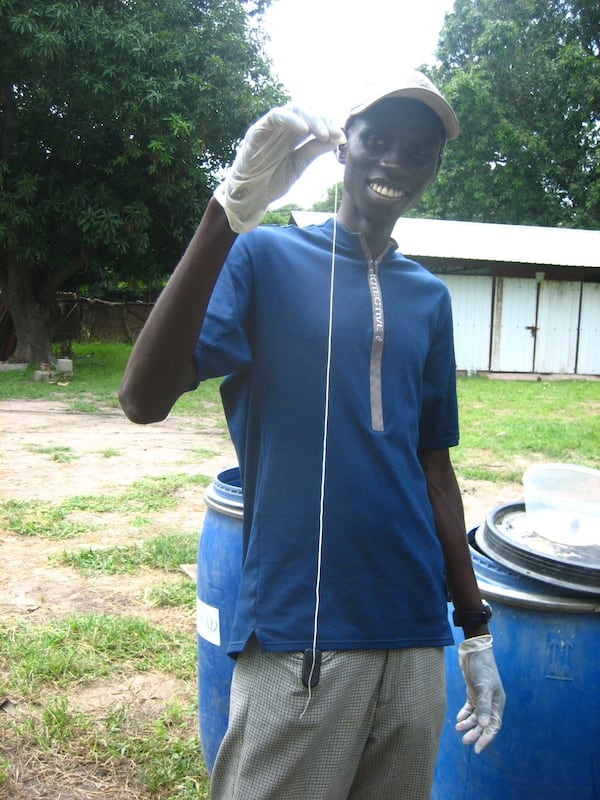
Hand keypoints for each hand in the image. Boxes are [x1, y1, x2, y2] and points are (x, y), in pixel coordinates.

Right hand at [214, 104, 344, 232]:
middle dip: (323, 120)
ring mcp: (270, 127)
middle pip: (307, 111)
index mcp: (294, 135)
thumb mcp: (299, 165)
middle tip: (333, 134)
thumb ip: (315, 150)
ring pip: (293, 109)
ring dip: (311, 118)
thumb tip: (339, 138)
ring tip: (323, 133)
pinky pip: (275, 116)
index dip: (329, 125)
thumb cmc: (272, 181)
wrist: (251, 197)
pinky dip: (291, 119)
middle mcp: (283, 128)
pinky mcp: (258, 131)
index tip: (340, 137)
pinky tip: (304, 129)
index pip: (315, 120)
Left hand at [456, 634, 505, 753]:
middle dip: (475, 733)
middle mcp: (491, 702)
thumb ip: (484, 707)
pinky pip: (470, 708)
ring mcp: (482, 697)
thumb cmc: (481, 668)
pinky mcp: (473, 692)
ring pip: (476, 717)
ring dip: (468, 724)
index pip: (493, 726)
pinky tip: (458, 719)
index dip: (486, 738)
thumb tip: (485, 726)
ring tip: (458, 728)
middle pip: (484, 724)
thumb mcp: (483, 688)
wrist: (474, 651)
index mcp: (498, 703)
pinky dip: (465, 714)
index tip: (477, 749)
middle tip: (464, 741)